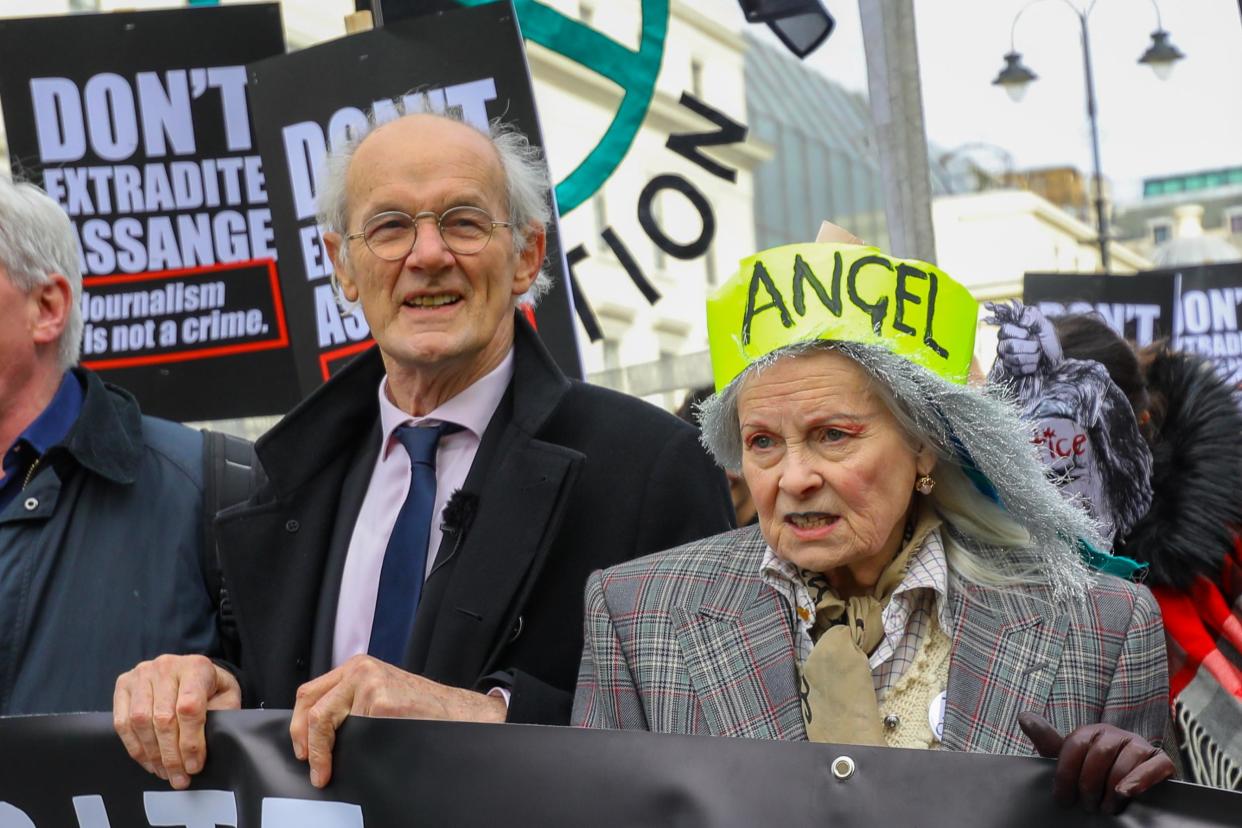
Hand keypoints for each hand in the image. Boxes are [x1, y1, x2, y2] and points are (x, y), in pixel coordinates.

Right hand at [113, 654, 241, 789]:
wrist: (193, 672)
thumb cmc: (212, 689)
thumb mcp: (227, 698)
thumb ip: (221, 717)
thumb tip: (204, 748)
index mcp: (197, 667)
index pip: (189, 708)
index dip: (190, 742)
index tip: (194, 766)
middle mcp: (167, 666)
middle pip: (163, 718)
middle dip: (171, 755)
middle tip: (179, 778)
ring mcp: (142, 673)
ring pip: (140, 722)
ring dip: (152, 754)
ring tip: (164, 773)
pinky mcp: (124, 684)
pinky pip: (122, 722)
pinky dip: (134, 747)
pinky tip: (148, 761)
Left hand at [289, 655, 506, 787]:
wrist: (459, 714)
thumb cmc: (422, 711)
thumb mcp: (381, 694)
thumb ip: (351, 702)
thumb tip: (315, 735)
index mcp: (358, 668)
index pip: (310, 693)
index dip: (299, 726)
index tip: (303, 752)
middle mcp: (360, 670)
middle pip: (311, 704)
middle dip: (304, 739)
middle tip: (311, 765)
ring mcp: (370, 683)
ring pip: (324, 719)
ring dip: (321, 750)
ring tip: (326, 771)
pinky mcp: (381, 701)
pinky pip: (352, 732)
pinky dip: (350, 750)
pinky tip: (358, 759)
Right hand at [994, 305, 1062, 376]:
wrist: (1054, 361)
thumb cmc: (1048, 342)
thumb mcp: (1044, 325)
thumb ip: (1033, 316)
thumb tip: (1022, 320)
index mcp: (1009, 331)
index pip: (1005, 329)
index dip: (1020, 333)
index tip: (1029, 333)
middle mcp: (1004, 344)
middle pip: (1010, 345)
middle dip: (1031, 346)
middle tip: (1037, 345)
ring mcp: (1006, 358)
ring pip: (1016, 358)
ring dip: (1033, 357)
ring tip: (1037, 354)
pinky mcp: (1010, 370)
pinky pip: (1018, 369)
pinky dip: (1031, 366)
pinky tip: (1034, 364)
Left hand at [1019, 711, 1174, 813]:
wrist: (1130, 790)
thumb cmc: (1094, 775)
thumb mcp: (1069, 759)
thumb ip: (1048, 741)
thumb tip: (1024, 716)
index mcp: (1092, 731)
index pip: (1075, 744)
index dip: (1066, 773)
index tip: (1062, 798)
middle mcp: (1116, 734)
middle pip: (1099, 753)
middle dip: (1089, 784)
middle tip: (1086, 806)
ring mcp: (1140, 745)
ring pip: (1125, 760)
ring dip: (1111, 789)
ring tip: (1105, 808)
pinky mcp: (1161, 761)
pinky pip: (1155, 766)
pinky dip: (1140, 780)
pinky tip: (1125, 793)